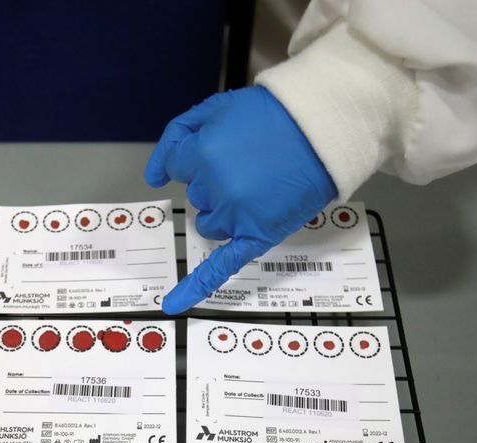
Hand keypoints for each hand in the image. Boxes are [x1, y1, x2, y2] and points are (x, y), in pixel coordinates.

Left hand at [145, 86, 336, 313]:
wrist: (323, 129)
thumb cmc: (274, 116)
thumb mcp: (217, 106)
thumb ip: (177, 136)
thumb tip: (154, 177)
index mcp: (202, 154)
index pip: (178, 167)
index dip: (198, 157)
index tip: (222, 148)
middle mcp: (215, 187)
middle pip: (196, 196)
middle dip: (215, 181)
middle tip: (250, 164)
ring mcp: (235, 215)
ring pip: (208, 223)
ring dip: (223, 212)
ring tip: (258, 190)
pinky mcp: (255, 236)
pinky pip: (219, 266)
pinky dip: (195, 286)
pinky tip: (175, 303)